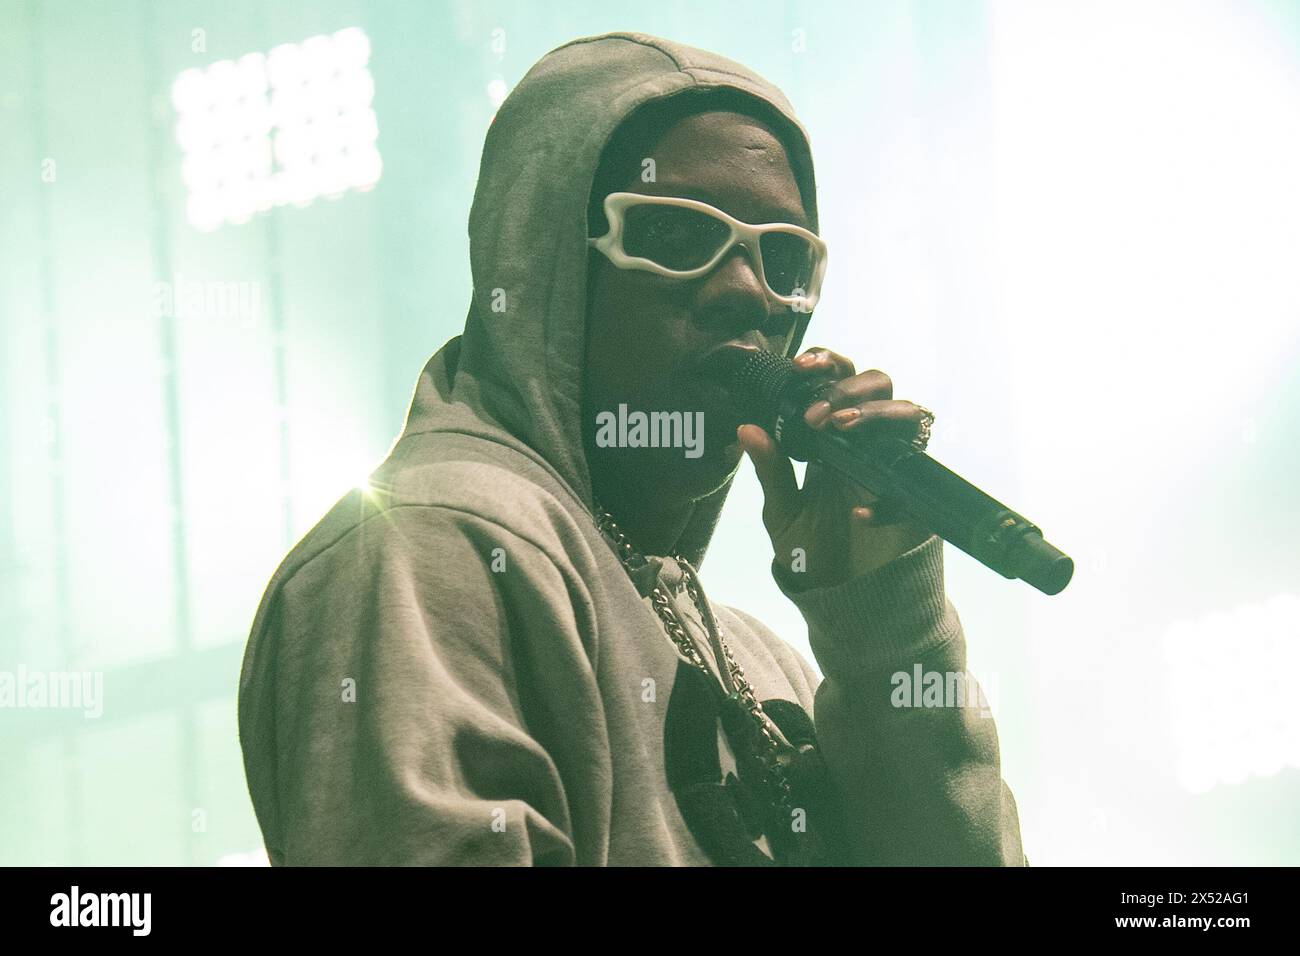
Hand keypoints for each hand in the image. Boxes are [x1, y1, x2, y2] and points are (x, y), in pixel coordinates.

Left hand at [737, 346, 934, 590]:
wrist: (840, 600)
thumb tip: (745, 428)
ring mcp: (896, 469)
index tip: (801, 367)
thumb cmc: (811, 552)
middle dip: (851, 387)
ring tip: (840, 429)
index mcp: (835, 438)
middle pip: (881, 384)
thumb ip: (770, 470)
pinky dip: (887, 501)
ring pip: (910, 417)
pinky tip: (858, 514)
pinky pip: (915, 489)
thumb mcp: (782, 512)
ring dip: (876, 415)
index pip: (842, 380)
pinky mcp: (917, 505)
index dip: (828, 363)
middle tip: (816, 414)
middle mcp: (869, 444)